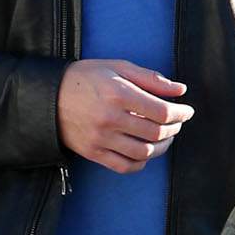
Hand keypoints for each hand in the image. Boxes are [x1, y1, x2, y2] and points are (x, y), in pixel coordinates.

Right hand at [55, 59, 192, 174]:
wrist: (48, 97)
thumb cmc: (85, 78)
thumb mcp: (117, 68)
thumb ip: (150, 78)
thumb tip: (180, 90)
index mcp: (118, 94)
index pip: (161, 111)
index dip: (180, 113)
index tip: (186, 111)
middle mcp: (110, 118)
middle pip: (155, 132)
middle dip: (173, 128)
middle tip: (177, 123)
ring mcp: (101, 138)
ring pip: (143, 152)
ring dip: (162, 147)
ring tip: (165, 138)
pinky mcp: (93, 152)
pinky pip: (125, 166)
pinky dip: (141, 162)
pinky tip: (146, 152)